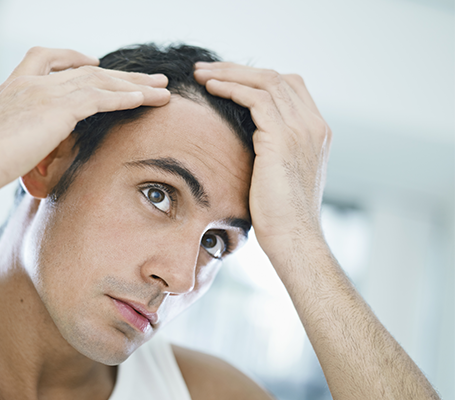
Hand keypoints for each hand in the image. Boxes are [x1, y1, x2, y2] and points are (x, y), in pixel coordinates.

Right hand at [0, 47, 169, 202]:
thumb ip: (16, 138)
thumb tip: (30, 155)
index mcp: (14, 86)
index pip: (48, 58)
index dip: (75, 58)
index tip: (95, 62)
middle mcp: (31, 82)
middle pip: (86, 70)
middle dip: (121, 74)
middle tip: (150, 78)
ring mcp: (43, 92)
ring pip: (100, 81)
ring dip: (135, 85)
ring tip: (163, 89)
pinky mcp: (55, 109)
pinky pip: (100, 98)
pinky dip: (126, 97)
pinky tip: (147, 99)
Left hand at [194, 62, 330, 264]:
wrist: (294, 239)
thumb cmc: (282, 216)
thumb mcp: (282, 176)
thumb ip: (274, 152)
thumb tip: (251, 144)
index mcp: (316, 131)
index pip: (290, 86)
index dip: (256, 78)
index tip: (227, 79)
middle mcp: (313, 125)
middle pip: (276, 77)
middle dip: (238, 70)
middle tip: (208, 70)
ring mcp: (301, 129)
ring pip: (264, 81)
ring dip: (229, 74)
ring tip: (201, 74)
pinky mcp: (282, 138)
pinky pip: (254, 98)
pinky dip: (230, 88)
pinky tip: (209, 88)